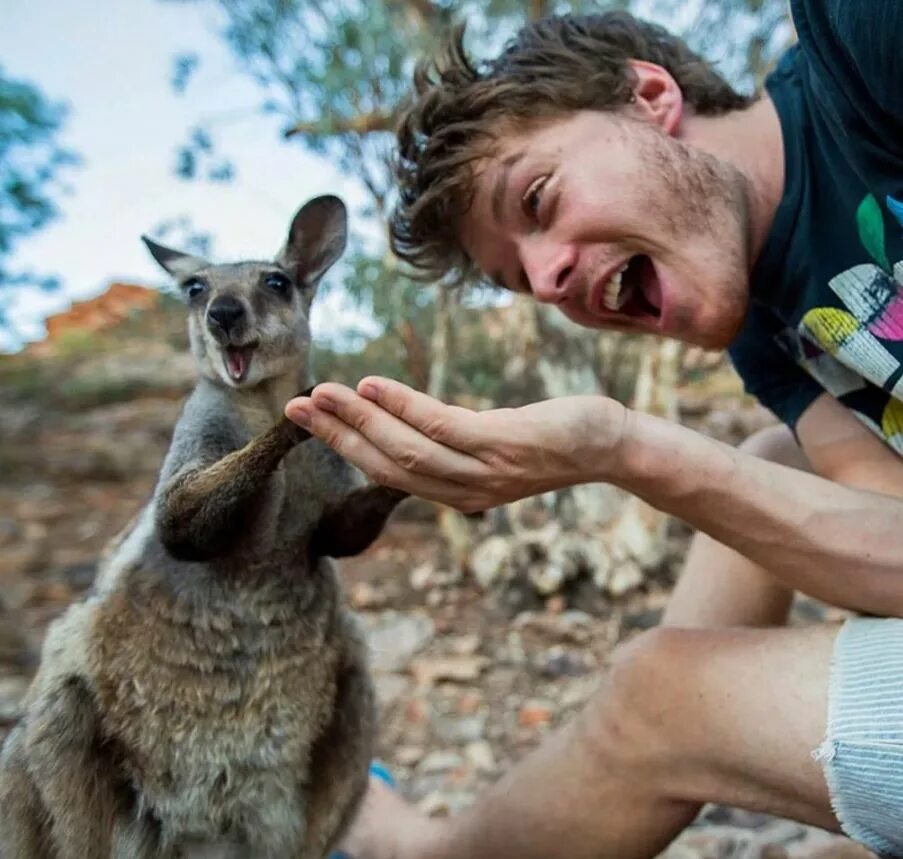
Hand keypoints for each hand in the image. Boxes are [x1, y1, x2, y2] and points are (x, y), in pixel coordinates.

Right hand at [284, 377, 628, 512]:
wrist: (610, 445)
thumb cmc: (550, 439)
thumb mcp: (492, 447)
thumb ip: (451, 444)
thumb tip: (409, 423)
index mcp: (456, 492)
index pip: (387, 472)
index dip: (344, 448)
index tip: (308, 421)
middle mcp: (463, 491)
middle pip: (386, 465)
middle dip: (336, 436)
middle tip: (293, 408)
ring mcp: (483, 472)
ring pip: (405, 449)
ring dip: (358, 421)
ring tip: (320, 395)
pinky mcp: (502, 446)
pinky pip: (441, 427)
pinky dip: (401, 406)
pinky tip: (372, 385)